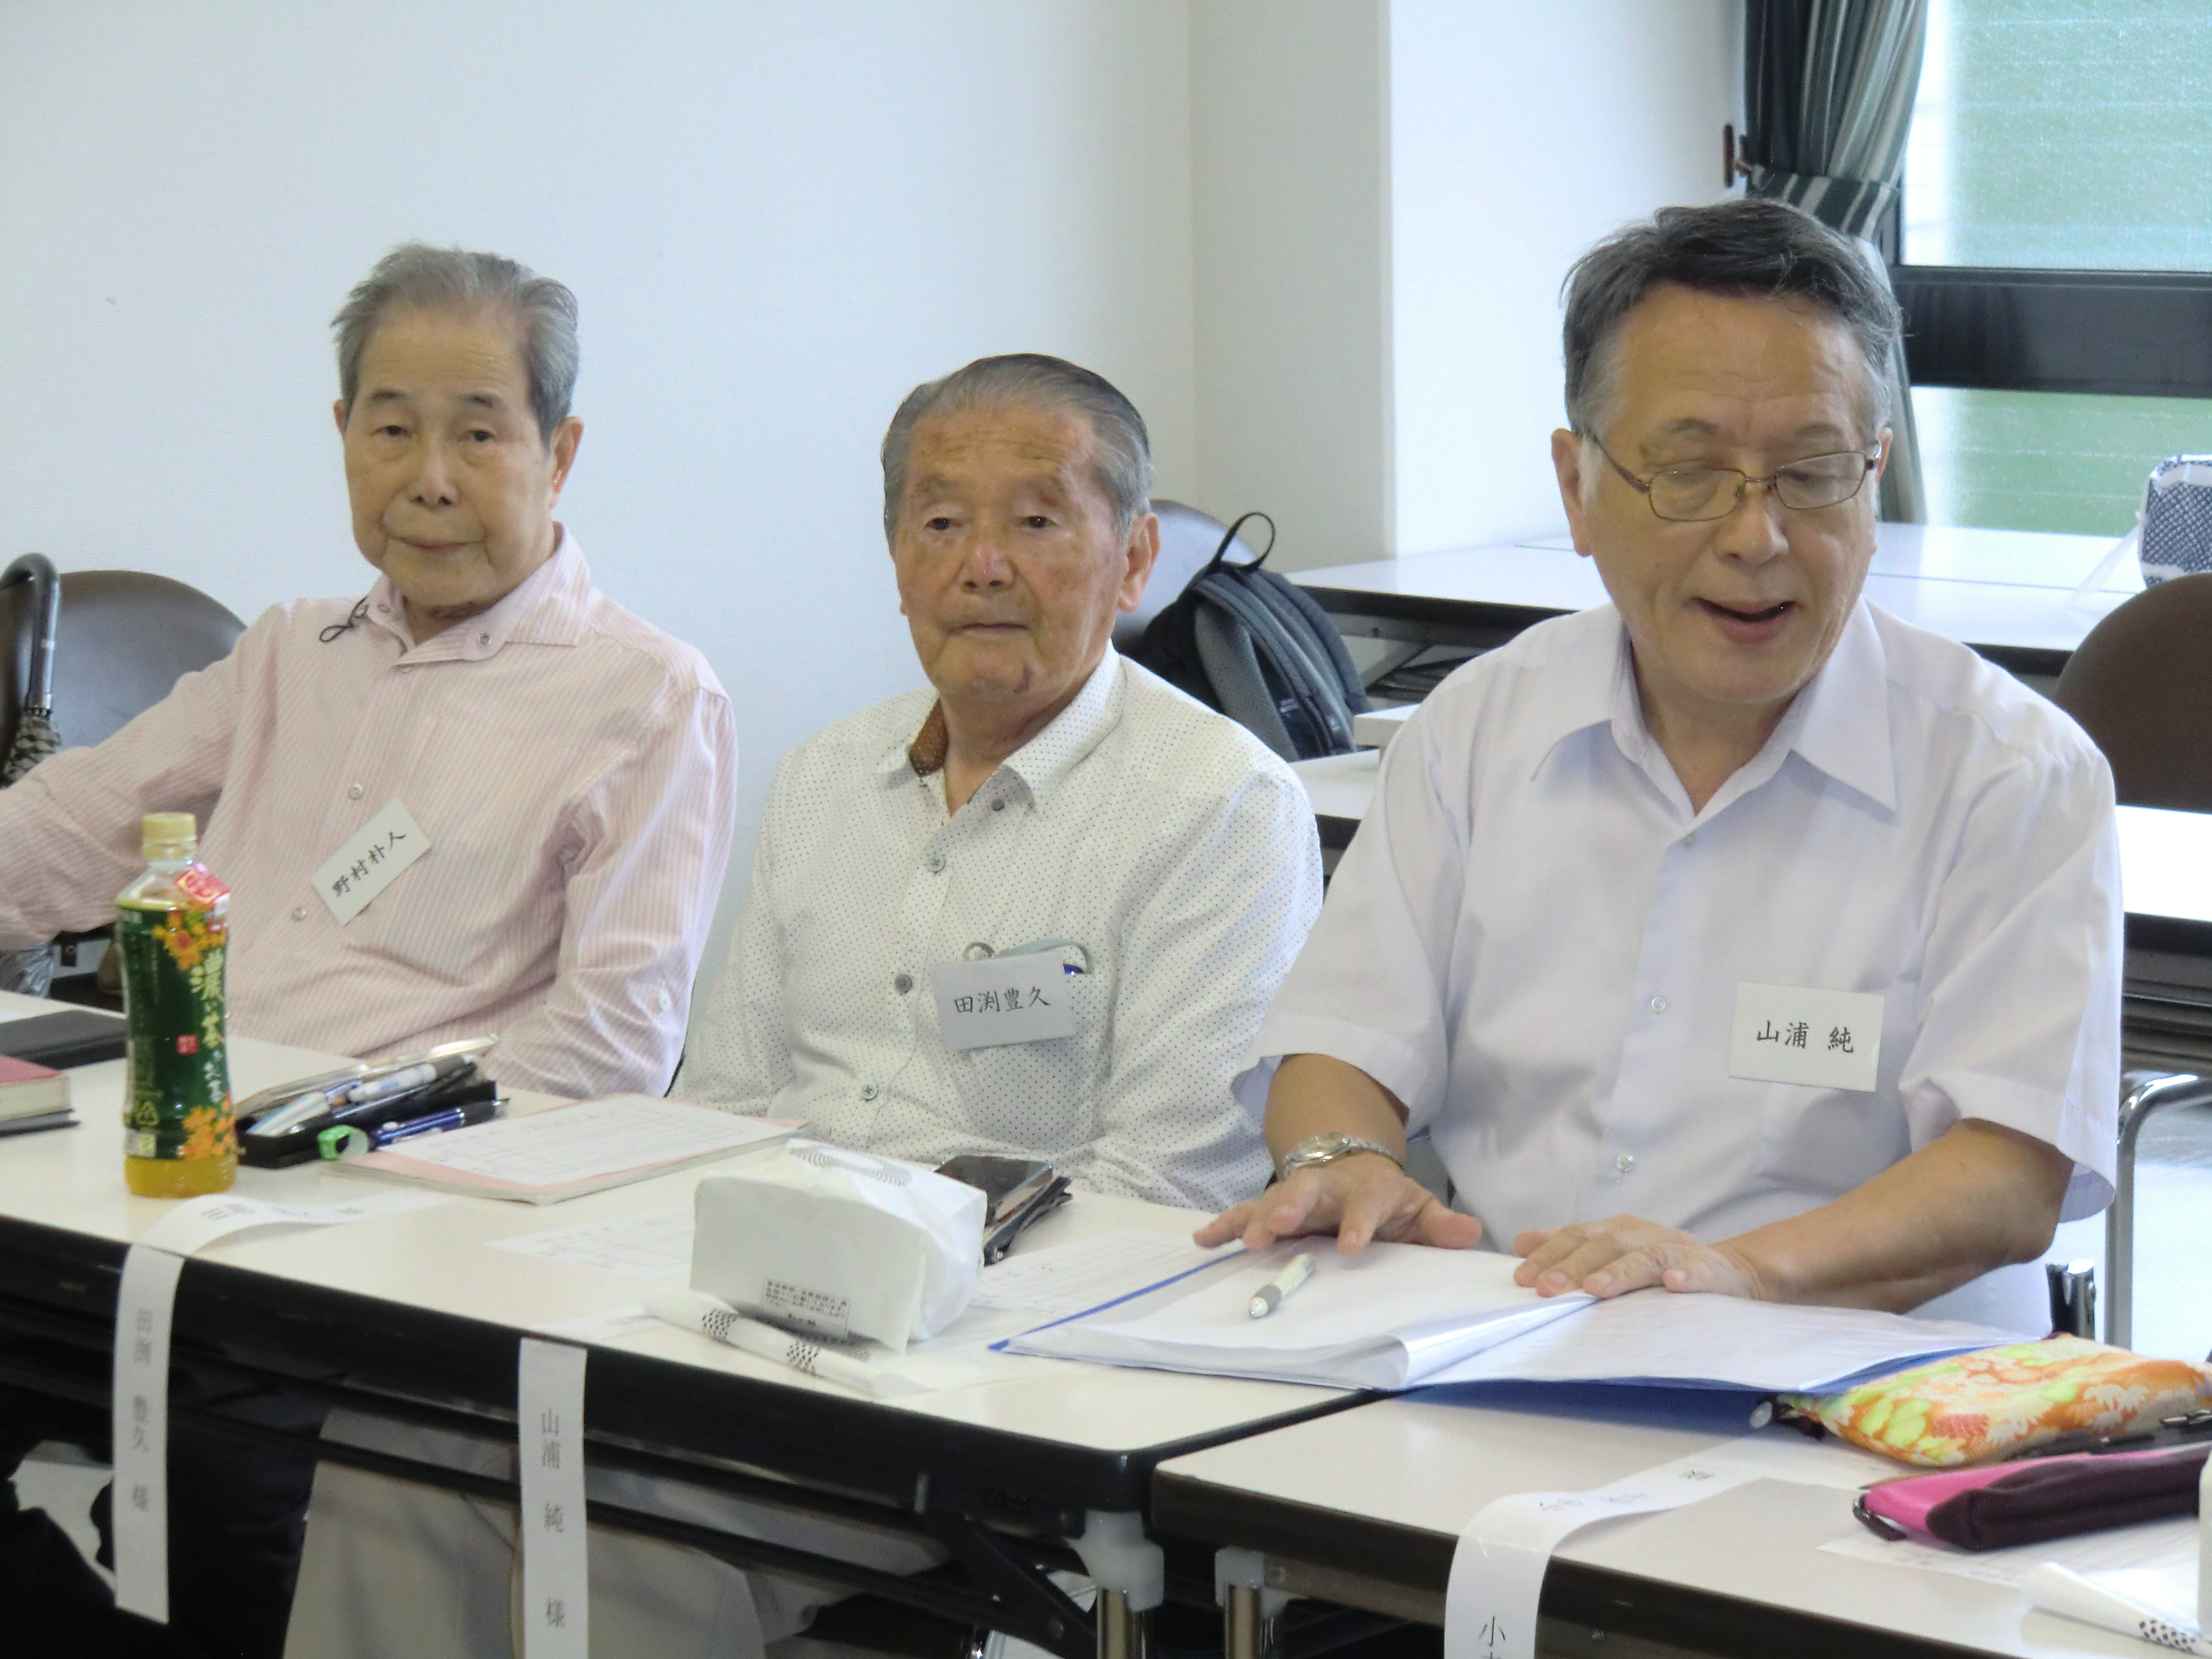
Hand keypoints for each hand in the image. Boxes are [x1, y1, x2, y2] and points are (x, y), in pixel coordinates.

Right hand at [1194, 1154, 1483, 1253]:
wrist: (1353, 1170)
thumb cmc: (1387, 1200)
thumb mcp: (1418, 1209)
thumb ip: (1440, 1224)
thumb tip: (1471, 1233)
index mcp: (1368, 1189)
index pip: (1367, 1202)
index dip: (1360, 1222)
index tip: (1352, 1246)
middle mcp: (1328, 1187)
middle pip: (1309, 1190)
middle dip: (1292, 1204)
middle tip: (1277, 1225)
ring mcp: (1297, 1195)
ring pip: (1273, 1200)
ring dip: (1257, 1217)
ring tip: (1243, 1239)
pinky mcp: (1273, 1206)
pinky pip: (1244, 1214)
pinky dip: (1224, 1225)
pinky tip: (1202, 1240)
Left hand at [1511, 1213, 1768, 1299]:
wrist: (1730, 1271)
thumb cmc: (1660, 1265)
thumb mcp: (1614, 1252)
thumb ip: (1570, 1248)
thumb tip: (1521, 1244)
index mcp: (1617, 1231)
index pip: (1575, 1237)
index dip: (1548, 1254)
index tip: (1521, 1277)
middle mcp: (1643, 1235)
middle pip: (1603, 1246)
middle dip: (1572, 1266)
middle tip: (1546, 1289)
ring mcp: (1676, 1251)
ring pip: (1644, 1258)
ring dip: (1619, 1272)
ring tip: (1596, 1288)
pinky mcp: (1710, 1270)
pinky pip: (1697, 1272)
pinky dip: (1685, 1276)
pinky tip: (1673, 1284)